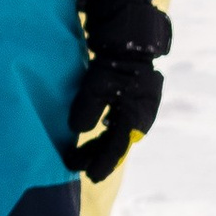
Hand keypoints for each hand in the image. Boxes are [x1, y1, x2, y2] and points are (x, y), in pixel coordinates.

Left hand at [66, 0, 170, 181]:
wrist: (131, 38)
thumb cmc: (114, 62)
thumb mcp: (97, 85)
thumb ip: (88, 109)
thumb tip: (77, 130)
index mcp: (135, 117)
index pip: (116, 148)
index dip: (101, 163)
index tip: (88, 176)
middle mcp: (140, 117)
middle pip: (117, 144)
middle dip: (97, 156)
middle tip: (75, 166)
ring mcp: (139, 109)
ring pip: (118, 135)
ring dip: (100, 145)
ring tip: (80, 155)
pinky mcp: (134, 100)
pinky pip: (119, 124)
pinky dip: (106, 132)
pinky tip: (94, 135)